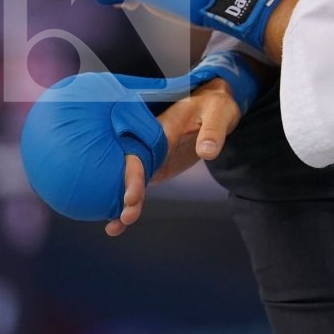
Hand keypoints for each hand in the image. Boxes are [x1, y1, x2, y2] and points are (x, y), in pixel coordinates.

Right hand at [20, 52, 264, 224]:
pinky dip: (131, 202)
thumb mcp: (219, 113)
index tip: (132, 197)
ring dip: (123, 203)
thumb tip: (208, 151)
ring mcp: (153, 156)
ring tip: (114, 228)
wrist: (215, 106)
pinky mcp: (158, 165)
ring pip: (132, 180)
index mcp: (160, 129)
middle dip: (124, 193)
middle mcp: (150, 143)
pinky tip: (119, 223)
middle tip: (126, 217)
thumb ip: (213, 131)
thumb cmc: (215, 105)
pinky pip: (141, 184)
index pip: (140, 153)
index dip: (133, 175)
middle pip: (131, 169)